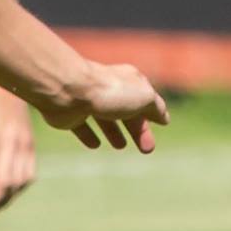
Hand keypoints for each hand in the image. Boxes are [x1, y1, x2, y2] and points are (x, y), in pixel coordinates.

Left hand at [40, 60, 167, 153]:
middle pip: (124, 111)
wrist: (67, 91)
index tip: (163, 125)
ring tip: (119, 146)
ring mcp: (85, 101)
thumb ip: (155, 107)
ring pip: (102, 118)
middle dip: (137, 129)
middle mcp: (106, 89)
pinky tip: (94, 144)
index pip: (143, 100)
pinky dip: (87, 135)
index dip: (153, 114)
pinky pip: (80, 126)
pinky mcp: (68, 114)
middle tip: (147, 149)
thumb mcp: (143, 97)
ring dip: (112, 131)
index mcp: (126, 81)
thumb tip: (163, 117)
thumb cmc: (109, 91)